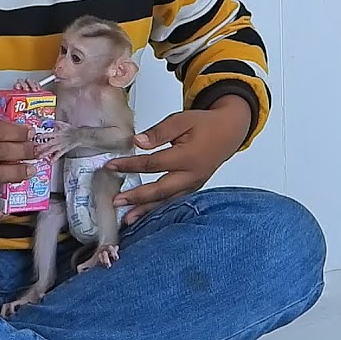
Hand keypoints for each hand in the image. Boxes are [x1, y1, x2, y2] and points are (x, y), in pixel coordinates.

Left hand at [39, 120, 75, 163]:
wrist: (79, 136)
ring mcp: (60, 146)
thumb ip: (58, 124)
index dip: (43, 136)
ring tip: (40, 156)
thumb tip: (54, 122)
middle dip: (42, 146)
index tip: (37, 137)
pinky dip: (54, 158)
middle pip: (49, 143)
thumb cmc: (72, 130)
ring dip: (46, 153)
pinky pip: (58, 155)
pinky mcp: (64, 150)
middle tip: (36, 149)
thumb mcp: (64, 125)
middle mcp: (58, 140)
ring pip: (52, 150)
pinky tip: (51, 162)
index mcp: (57, 134)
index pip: (49, 135)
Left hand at [103, 94, 250, 223]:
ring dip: (146, 211)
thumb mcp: (182, 120)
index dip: (130, 165)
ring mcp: (193, 185)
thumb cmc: (205, 125)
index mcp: (187, 156)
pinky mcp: (193, 189)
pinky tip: (144, 215)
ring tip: (128, 219)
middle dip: (137, 197)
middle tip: (116, 201)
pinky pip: (174, 202)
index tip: (111, 166)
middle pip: (160, 190)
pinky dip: (158, 209)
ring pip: (167, 201)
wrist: (229, 133)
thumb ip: (159, 132)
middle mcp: (191, 175)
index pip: (153, 164)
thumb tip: (137, 142)